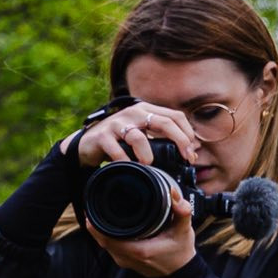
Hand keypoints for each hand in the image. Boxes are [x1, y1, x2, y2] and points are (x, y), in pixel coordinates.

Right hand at [68, 100, 202, 170]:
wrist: (86, 144)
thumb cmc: (118, 141)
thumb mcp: (140, 133)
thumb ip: (159, 137)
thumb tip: (189, 150)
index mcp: (145, 110)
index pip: (174, 116)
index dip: (186, 134)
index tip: (191, 153)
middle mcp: (133, 113)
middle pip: (163, 123)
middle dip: (179, 141)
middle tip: (185, 158)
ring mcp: (116, 123)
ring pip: (139, 137)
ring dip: (147, 154)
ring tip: (149, 164)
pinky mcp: (101, 136)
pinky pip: (116, 149)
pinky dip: (124, 160)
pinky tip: (128, 167)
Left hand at [86, 188, 195, 276]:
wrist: (181, 273)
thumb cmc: (180, 253)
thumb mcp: (184, 231)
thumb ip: (182, 212)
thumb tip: (173, 194)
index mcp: (138, 251)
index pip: (107, 238)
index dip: (96, 225)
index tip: (92, 211)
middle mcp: (127, 258)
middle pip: (102, 240)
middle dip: (95, 224)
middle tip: (92, 208)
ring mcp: (124, 261)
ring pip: (105, 245)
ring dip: (100, 231)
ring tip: (98, 214)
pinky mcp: (125, 261)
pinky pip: (110, 248)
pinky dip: (107, 237)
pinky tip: (108, 227)